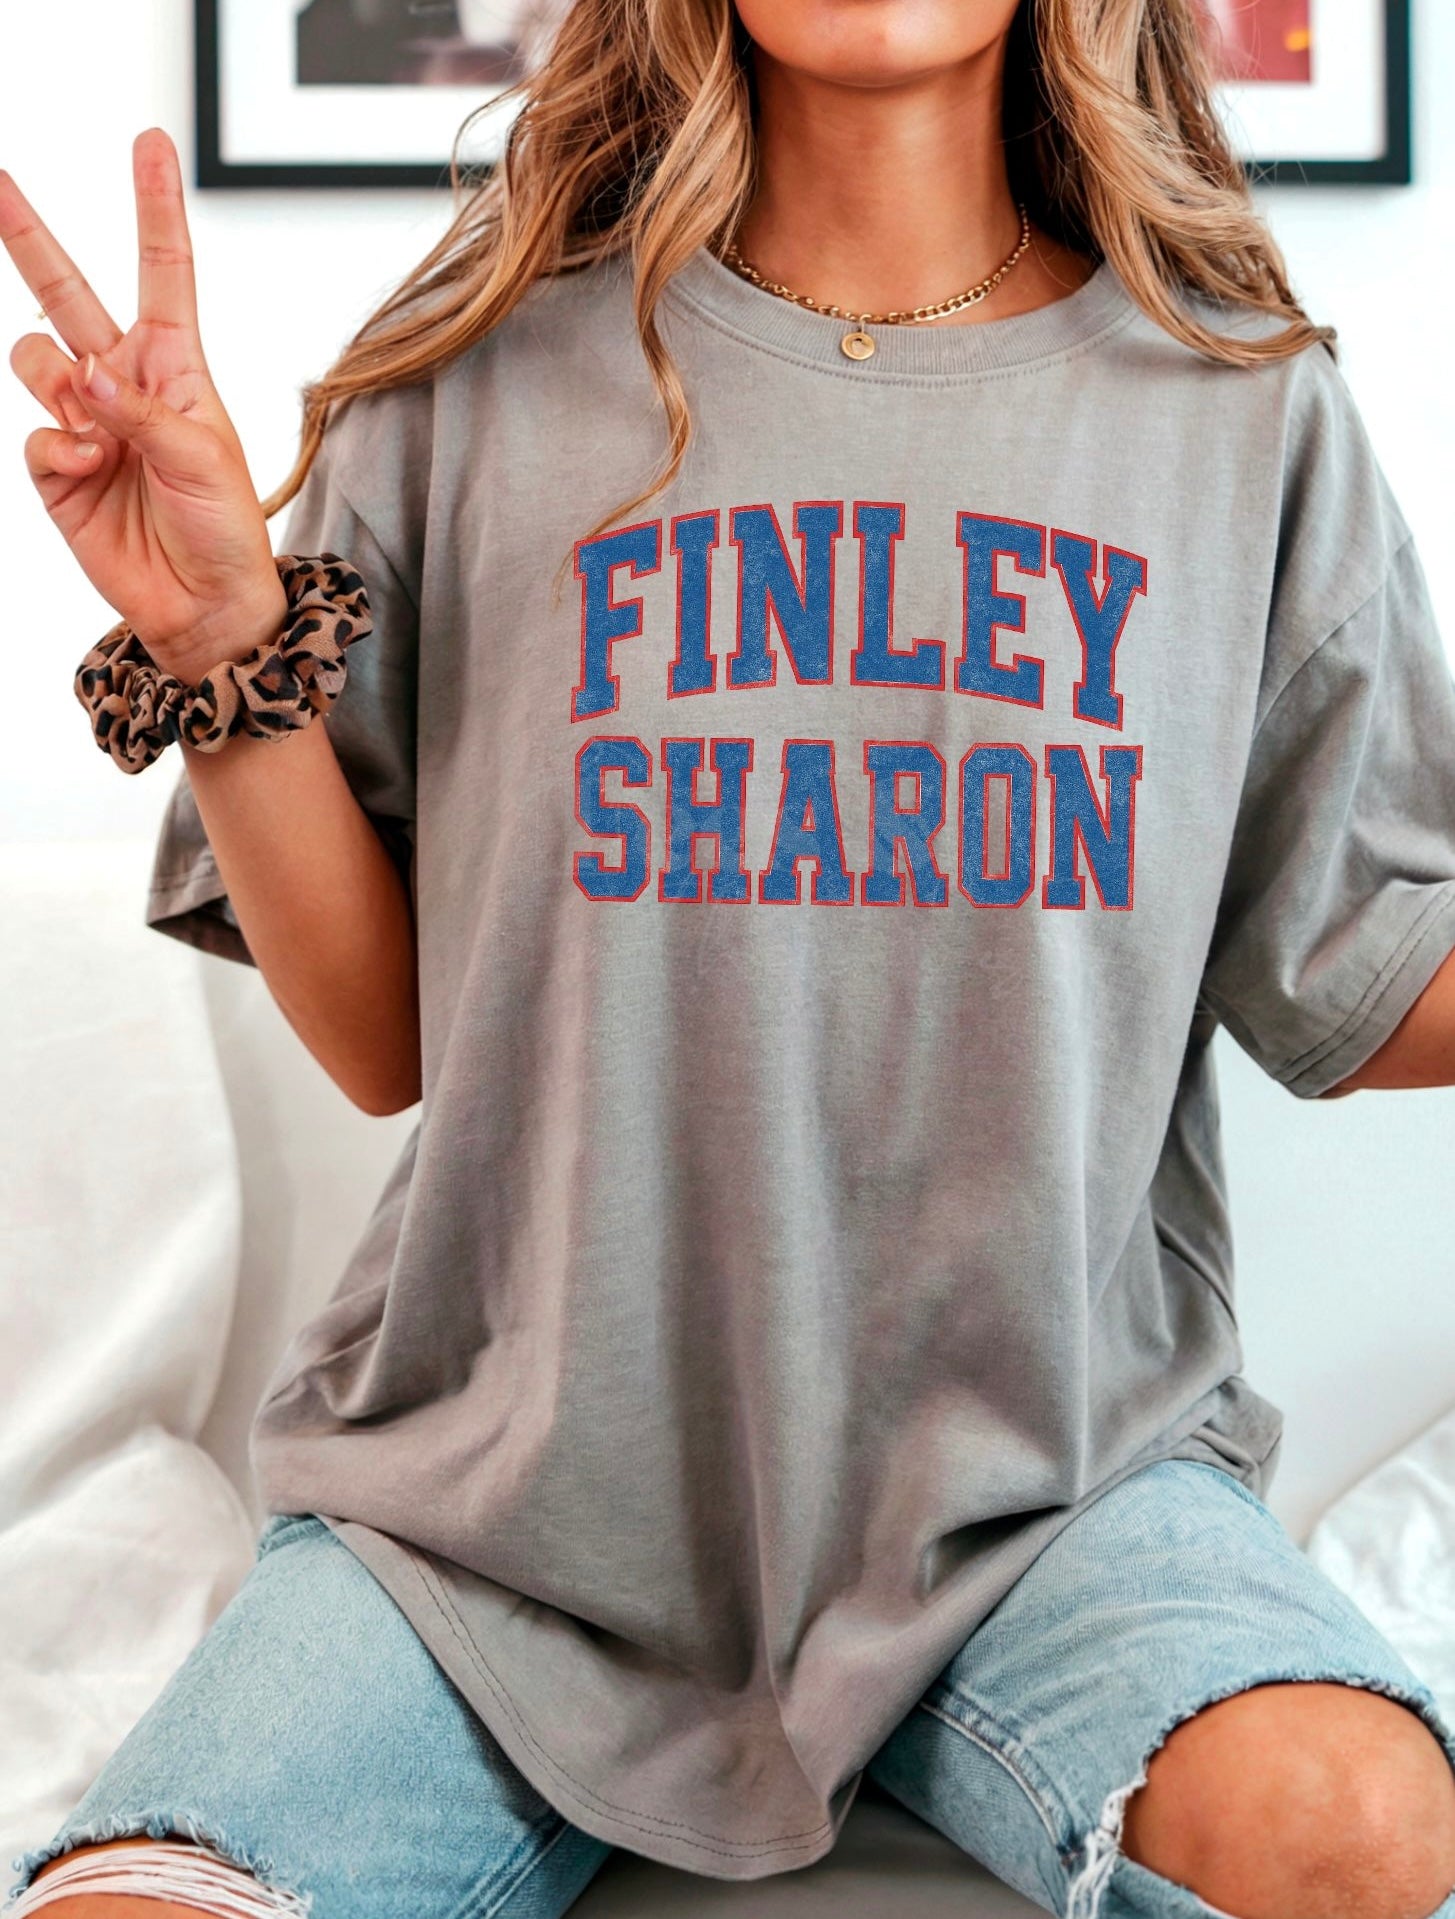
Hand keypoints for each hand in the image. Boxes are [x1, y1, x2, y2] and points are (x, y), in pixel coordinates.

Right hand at [1, 126, 286, 677]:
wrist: (205, 608)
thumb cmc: (225, 530)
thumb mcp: (204, 459)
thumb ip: (141, 409)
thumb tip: (83, 373)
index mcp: (177, 365)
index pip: (163, 270)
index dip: (153, 205)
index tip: (150, 139)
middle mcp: (125, 382)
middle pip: (67, 292)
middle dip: (28, 236)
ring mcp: (86, 422)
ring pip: (35, 359)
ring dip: (54, 383)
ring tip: (98, 434)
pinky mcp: (58, 469)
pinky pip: (38, 436)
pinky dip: (63, 455)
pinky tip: (94, 478)